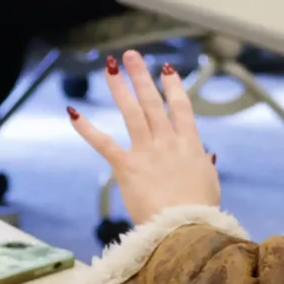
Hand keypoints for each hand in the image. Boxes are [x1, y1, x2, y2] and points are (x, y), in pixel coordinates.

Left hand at [67, 54, 220, 224]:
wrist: (184, 228)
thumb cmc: (200, 212)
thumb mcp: (210, 185)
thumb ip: (205, 166)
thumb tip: (208, 154)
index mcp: (191, 146)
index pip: (181, 108)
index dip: (173, 87)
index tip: (166, 70)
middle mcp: (168, 143)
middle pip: (153, 102)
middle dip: (141, 77)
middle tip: (131, 56)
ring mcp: (147, 152)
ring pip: (132, 112)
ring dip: (120, 88)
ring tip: (110, 67)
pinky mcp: (127, 167)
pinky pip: (104, 143)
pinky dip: (87, 128)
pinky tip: (73, 113)